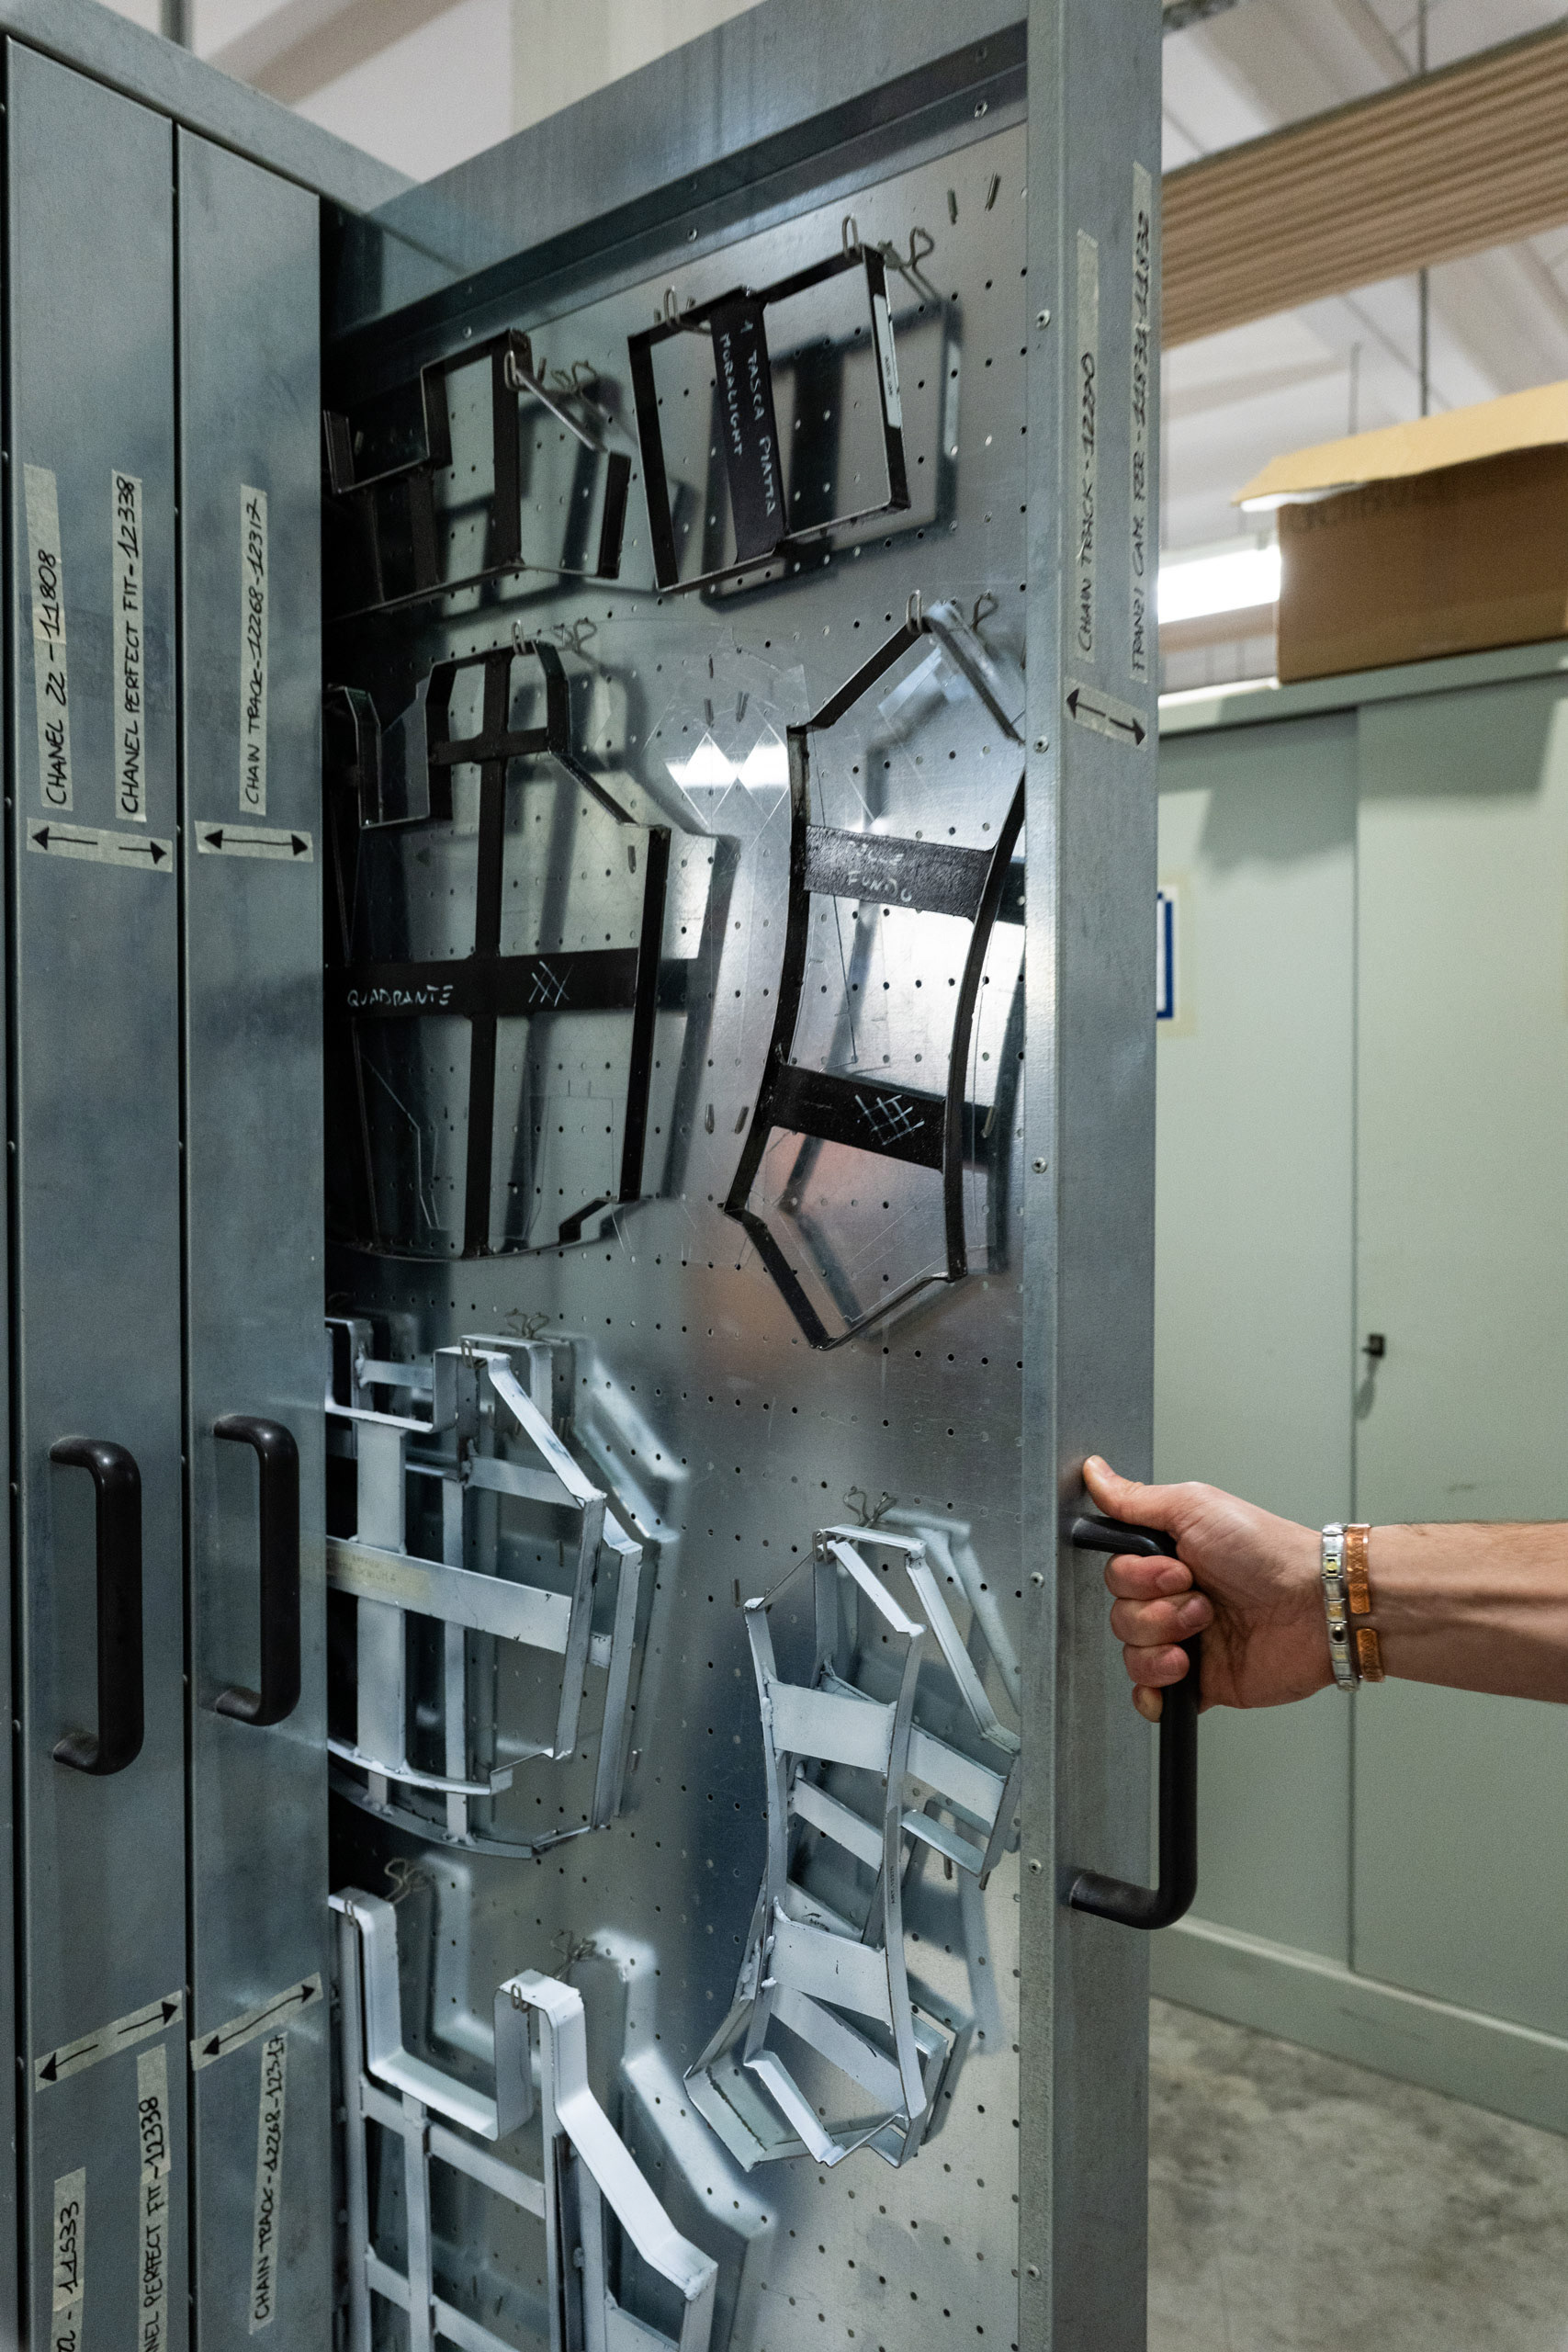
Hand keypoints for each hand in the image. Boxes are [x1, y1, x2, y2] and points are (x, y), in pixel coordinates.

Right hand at [1082, 1457, 1329, 1719]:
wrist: (1319, 1607)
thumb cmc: (1270, 1552)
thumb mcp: (1196, 1507)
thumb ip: (1137, 1499)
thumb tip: (1097, 1474)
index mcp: (1169, 1558)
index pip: (1116, 1575)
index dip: (1136, 1578)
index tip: (1173, 1569)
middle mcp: (1175, 1599)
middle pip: (1120, 1616)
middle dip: (1157, 1612)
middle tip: (1200, 1599)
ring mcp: (1187, 1641)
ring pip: (1132, 1655)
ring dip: (1162, 1647)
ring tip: (1205, 1632)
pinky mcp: (1201, 1682)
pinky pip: (1152, 1698)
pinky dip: (1154, 1693)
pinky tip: (1178, 1674)